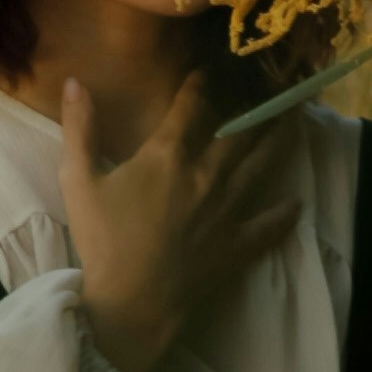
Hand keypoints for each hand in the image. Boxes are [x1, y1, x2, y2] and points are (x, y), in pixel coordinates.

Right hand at [59, 71, 296, 371]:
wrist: (131, 303)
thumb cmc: (102, 241)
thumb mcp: (78, 180)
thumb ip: (80, 128)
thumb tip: (74, 81)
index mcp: (169, 154)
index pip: (192, 105)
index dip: (201, 82)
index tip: (210, 68)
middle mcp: (206, 174)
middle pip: (240, 131)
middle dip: (257, 105)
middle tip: (275, 87)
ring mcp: (227, 210)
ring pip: (261, 166)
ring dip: (279, 141)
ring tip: (294, 121)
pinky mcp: (237, 244)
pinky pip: (268, 225)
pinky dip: (283, 214)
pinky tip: (296, 203)